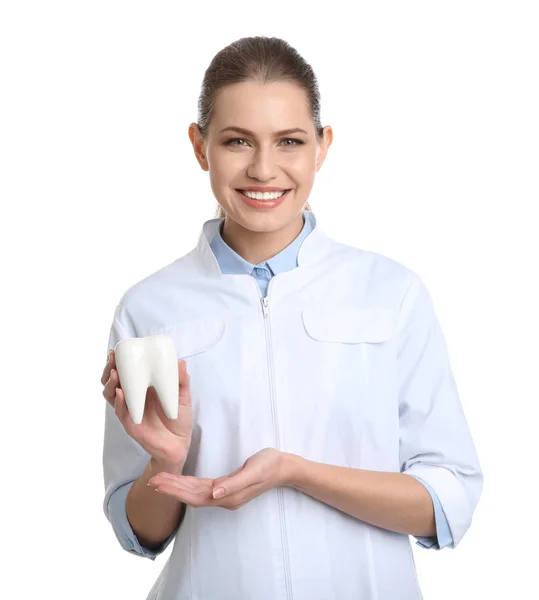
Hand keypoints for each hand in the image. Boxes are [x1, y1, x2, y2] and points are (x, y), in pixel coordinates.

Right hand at [101, 349, 191, 467]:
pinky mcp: (130, 424)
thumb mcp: (183, 396)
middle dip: (109, 369)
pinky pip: (121, 412)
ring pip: (111, 395)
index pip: (125, 372)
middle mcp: (132, 398)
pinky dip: (119, 402)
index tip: (116, 350)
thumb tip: (181, 362)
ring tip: (115, 374)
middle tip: (112, 359)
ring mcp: (129, 410)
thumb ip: (181, 380)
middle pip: (112, 381)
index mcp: (142, 388)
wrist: (179, 444)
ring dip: (110, 383)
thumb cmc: (179, 418)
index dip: (117, 361)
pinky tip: (120, 393)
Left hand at [146, 448, 287, 509]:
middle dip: (171, 488)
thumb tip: (214, 494)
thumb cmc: (270, 465)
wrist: (284, 467)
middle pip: (192, 496)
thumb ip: (234, 483)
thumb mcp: (253, 471)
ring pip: (195, 493)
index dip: (176, 489)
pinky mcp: (227, 488)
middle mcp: (224, 498)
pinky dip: (189, 485)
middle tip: (152, 480)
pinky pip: (203, 489)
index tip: (158, 482)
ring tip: (160, 481)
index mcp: (228, 496)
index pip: (195, 495)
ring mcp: (226, 495)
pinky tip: (181, 482)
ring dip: (177, 487)